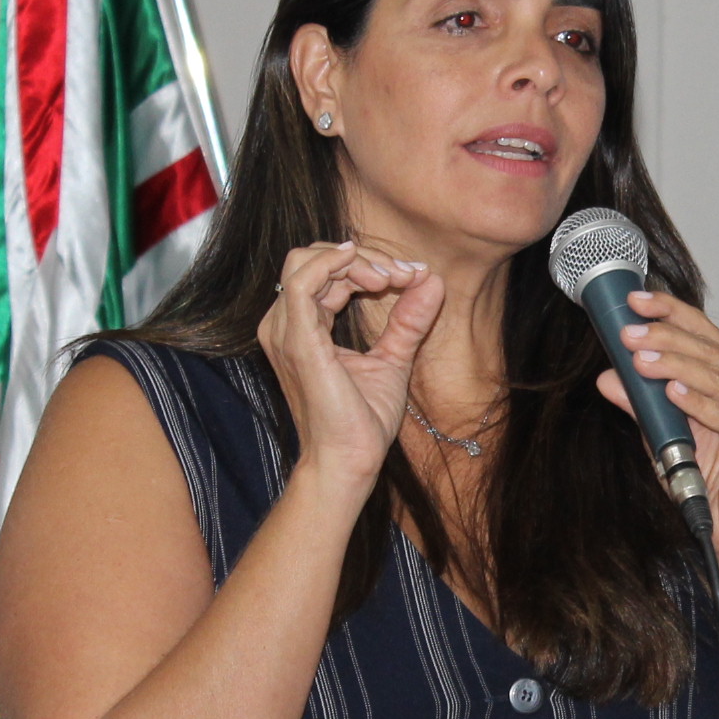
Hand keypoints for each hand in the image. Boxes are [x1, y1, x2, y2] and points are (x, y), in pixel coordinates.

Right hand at [258, 241, 442, 493]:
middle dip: (365, 257)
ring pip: (308, 260)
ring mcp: (286, 331)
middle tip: (405, 274)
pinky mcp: (297, 339)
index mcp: (303, 327)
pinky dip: (337, 264)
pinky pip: (305, 280)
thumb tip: (432, 280)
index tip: (412, 275)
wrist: (349, 461)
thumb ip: (408, 320)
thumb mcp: (393, 358)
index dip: (370, 264)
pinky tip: (374, 274)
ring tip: (392, 278)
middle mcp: (286, 324)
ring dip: (357, 260)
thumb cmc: (362, 421)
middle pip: (314, 258)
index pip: (326, 272)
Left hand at [600, 292, 718, 559]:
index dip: (671, 313)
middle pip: (710, 352)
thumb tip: (607, 375)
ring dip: (678, 366)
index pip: (704, 332)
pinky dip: (700, 403)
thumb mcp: (659, 432)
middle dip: (666, 340)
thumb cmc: (701, 476)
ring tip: (643, 360)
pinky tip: (673, 392)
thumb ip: (641, 401)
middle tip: (630, 334)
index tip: (636, 301)